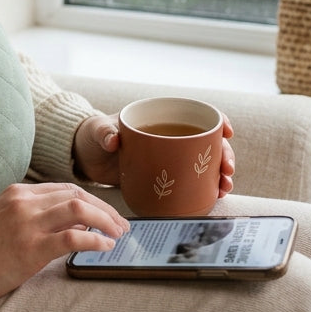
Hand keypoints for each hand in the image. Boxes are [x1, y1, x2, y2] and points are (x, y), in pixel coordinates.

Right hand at [0, 183, 127, 308]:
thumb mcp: (2, 219)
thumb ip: (32, 214)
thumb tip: (70, 222)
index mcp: (18, 193)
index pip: (66, 188)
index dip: (93, 200)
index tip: (107, 215)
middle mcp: (25, 202)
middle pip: (78, 194)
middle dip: (106, 209)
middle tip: (121, 226)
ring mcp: (27, 223)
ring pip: (80, 208)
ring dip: (106, 221)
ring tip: (117, 235)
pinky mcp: (30, 247)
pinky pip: (73, 236)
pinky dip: (95, 239)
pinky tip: (104, 247)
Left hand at [73, 113, 237, 197]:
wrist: (83, 156)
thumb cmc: (92, 135)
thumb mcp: (97, 130)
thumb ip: (104, 132)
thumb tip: (114, 139)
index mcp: (160, 117)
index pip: (196, 114)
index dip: (216, 120)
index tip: (226, 131)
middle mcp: (170, 136)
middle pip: (206, 143)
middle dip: (223, 155)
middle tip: (227, 170)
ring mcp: (169, 158)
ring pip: (204, 164)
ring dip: (219, 175)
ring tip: (225, 187)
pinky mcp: (164, 178)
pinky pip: (190, 181)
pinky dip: (205, 188)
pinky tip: (215, 197)